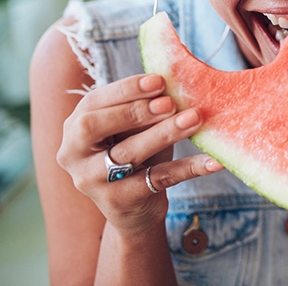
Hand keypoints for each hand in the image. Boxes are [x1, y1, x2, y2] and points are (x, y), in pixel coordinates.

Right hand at [56, 73, 222, 233]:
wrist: (134, 208)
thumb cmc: (135, 153)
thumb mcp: (134, 128)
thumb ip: (143, 107)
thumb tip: (173, 80)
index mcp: (75, 128)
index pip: (92, 102)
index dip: (125, 89)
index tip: (159, 81)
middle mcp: (73, 155)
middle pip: (94, 127)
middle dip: (133, 111)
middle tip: (170, 103)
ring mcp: (93, 181)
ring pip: (127, 154)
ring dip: (163, 133)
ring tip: (194, 118)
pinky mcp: (120, 201)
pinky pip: (159, 179)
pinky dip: (189, 168)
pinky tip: (214, 161)